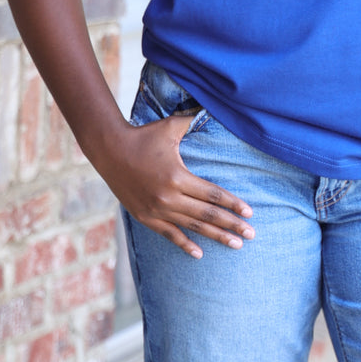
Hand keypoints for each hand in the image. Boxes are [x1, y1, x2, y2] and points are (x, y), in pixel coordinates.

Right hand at [95, 113, 254, 258]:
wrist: (109, 150)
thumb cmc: (143, 136)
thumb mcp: (171, 126)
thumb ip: (194, 120)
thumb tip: (216, 107)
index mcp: (177, 177)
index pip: (212, 195)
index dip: (232, 204)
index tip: (250, 213)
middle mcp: (168, 197)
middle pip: (207, 215)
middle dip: (231, 225)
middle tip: (251, 234)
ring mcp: (156, 210)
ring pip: (192, 227)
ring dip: (215, 236)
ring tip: (236, 244)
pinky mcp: (145, 217)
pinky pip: (169, 235)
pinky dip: (185, 244)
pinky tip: (200, 254)